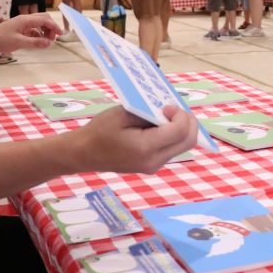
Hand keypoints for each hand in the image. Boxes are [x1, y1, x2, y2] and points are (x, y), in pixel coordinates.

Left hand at [0, 13, 61, 53]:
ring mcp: (22, 24)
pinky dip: (38, 34)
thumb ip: (35, 42)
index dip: (54, 26)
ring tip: (46, 41)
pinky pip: (33, 29)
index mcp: (25, 20)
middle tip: (53, 38)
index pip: (44, 20)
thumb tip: (49, 43)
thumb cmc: (0, 41)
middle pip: (43, 19)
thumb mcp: (19, 42)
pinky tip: (38, 42)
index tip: (61, 35)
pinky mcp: (19, 29)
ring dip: (45, 31)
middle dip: (50, 27)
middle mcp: (25, 19)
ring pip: (38, 24)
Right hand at [77, 105, 195, 173]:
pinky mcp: (153, 166)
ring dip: (182, 128)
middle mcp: (154, 161)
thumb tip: (169, 110)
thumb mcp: (122, 114)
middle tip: (173, 109)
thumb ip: (148, 112)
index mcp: (145, 148)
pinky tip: (160, 125)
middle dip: (188, 122)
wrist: (84, 153)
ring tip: (167, 116)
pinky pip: (172, 149)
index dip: (180, 115)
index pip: (180, 132)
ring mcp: (154, 166)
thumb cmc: (99, 131)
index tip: (166, 106)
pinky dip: (173, 136)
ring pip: (183, 146)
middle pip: (188, 141)